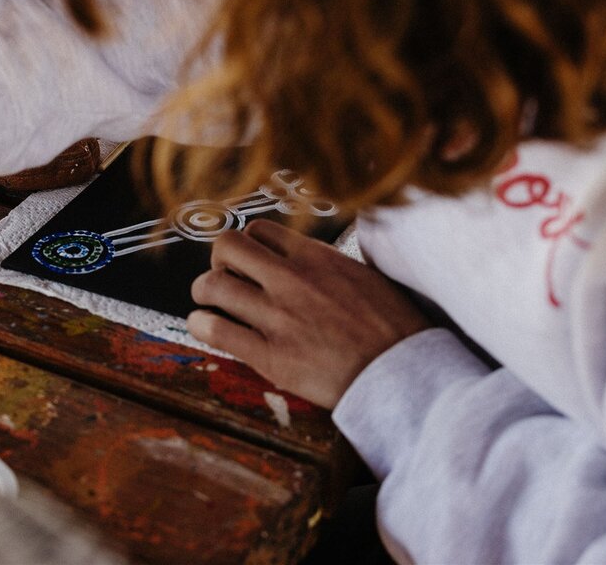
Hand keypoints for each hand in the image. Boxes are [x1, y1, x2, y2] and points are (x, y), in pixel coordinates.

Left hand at [188, 219, 429, 407]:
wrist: (404, 375)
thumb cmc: (392, 329)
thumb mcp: (364, 276)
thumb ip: (326, 263)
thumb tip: (306, 256)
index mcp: (316, 258)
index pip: (258, 231)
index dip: (247, 246)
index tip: (247, 261)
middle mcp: (291, 280)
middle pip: (226, 246)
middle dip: (218, 260)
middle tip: (224, 277)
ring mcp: (278, 317)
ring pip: (212, 285)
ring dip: (203, 292)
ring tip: (209, 302)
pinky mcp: (271, 356)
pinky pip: (215, 330)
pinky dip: (201, 325)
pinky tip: (205, 327)